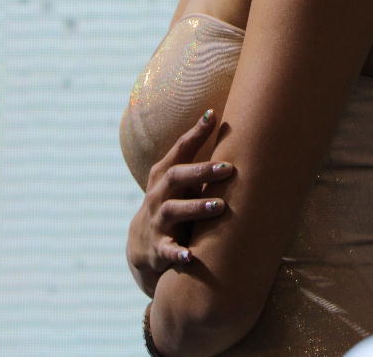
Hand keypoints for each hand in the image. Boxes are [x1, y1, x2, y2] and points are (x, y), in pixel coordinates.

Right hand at [126, 109, 233, 296]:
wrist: (143, 244)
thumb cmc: (174, 200)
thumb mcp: (181, 180)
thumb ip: (200, 158)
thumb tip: (228, 124)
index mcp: (165, 174)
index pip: (180, 149)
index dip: (195, 132)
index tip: (212, 116)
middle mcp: (158, 194)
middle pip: (176, 176)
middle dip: (201, 172)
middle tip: (229, 168)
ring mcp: (157, 220)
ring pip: (173, 211)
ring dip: (196, 208)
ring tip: (220, 207)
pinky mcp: (158, 248)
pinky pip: (167, 251)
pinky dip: (178, 254)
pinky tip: (191, 257)